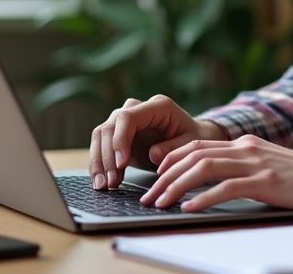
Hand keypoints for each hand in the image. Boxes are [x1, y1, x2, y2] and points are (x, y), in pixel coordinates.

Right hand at [88, 94, 227, 189]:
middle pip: (110, 126)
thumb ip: (174, 148)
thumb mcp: (191, 143)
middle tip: (112, 181)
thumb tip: (154, 154)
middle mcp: (137, 109)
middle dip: (107, 155)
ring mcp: (125, 121)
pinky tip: (101, 183)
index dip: (120, 139)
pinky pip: (101, 147)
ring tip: (104, 186)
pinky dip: (99, 165)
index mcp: (157, 106)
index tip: (121, 162)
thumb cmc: (193, 138)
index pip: (128, 117)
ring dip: (99, 161)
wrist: (191, 138)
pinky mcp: (118, 136)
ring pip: (101, 135)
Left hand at [139, 134, 292, 212]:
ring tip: (159, 203)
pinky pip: (225, 188)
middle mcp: (246, 148)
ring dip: (175, 186)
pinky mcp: (265, 181)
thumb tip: (216, 183)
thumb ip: (244, 168)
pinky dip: (202, 198)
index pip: (197, 145)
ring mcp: (255, 163)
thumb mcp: (268, 165)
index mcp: (245, 144)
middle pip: (193, 155)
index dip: (171, 158)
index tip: (156, 175)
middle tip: (148, 195)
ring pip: (203, 168)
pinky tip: (188, 209)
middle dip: (165, 176)